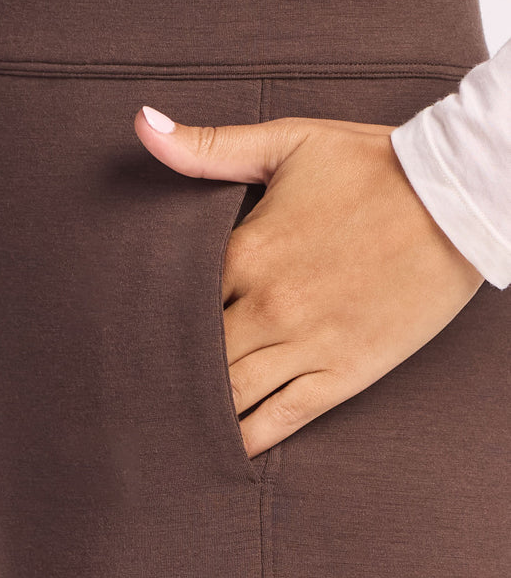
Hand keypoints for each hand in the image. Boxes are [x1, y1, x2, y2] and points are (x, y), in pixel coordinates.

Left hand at [134, 106, 484, 457]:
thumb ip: (209, 146)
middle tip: (126, 400)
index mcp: (245, 252)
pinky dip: (247, 441)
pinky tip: (221, 453)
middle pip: (193, 357)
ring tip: (159, 436)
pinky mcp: (344, 373)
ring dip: (193, 415)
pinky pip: (283, 419)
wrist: (458, 197)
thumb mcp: (287, 143)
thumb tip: (140, 124)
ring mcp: (306, 345)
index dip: (143, 326)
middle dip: (160, 377)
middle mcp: (267, 306)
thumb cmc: (371, 165)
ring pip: (230, 396)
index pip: (172, 303)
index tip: (119, 342)